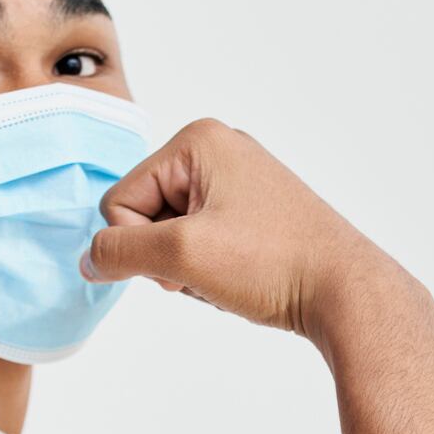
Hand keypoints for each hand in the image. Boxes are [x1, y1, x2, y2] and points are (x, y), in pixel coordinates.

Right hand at [82, 117, 400, 340]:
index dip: (137, 245)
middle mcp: (218, 151)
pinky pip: (202, 243)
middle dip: (165, 257)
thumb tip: (88, 261)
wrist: (345, 292)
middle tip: (208, 273)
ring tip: (229, 277)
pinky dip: (210, 271)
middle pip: (145, 214)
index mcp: (198, 142)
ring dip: (188, 269)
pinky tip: (241, 280)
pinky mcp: (254, 213)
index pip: (120, 199)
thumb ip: (120, 253)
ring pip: (173, 235)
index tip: (180, 266)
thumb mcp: (182, 256)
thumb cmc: (275, 263)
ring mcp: (239, 182)